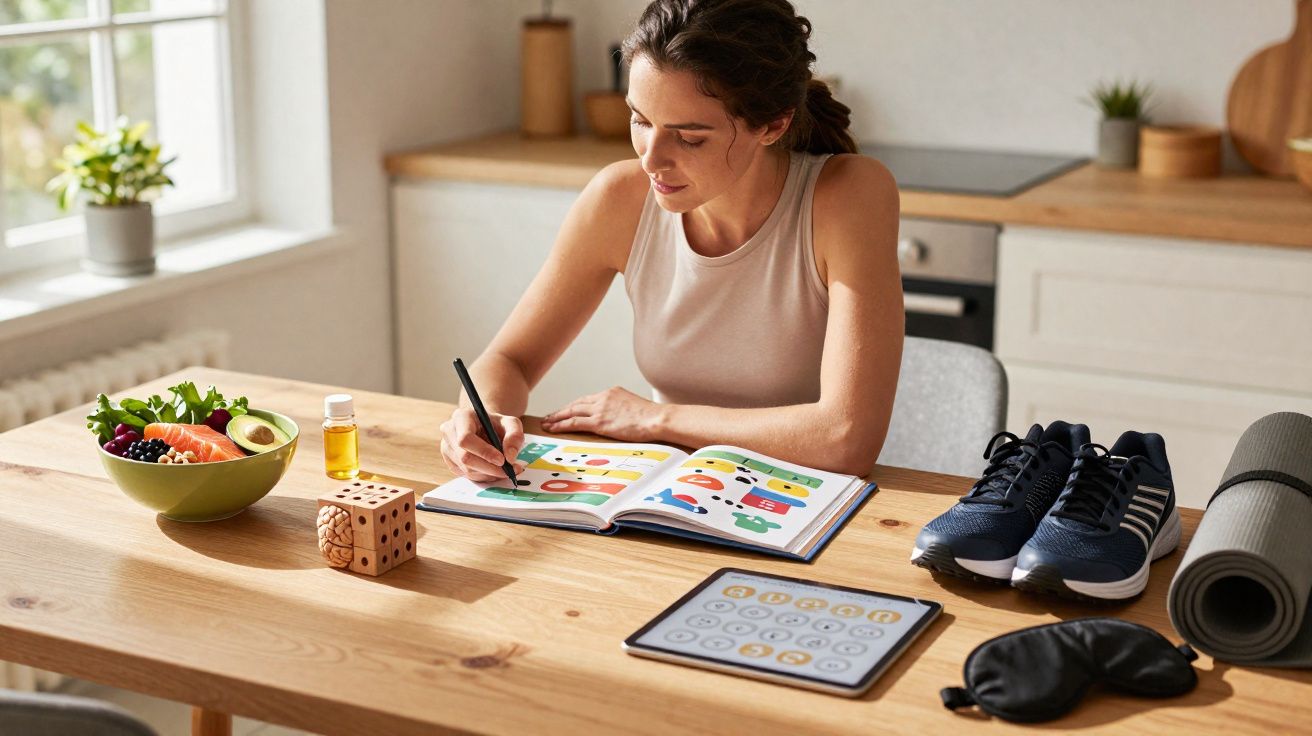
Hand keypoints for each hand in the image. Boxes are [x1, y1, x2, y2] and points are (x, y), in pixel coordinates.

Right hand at [439, 407, 526, 481]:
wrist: (485, 428)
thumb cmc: (496, 424)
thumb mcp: (511, 423)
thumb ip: (514, 436)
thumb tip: (510, 457)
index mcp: (461, 417)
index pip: (466, 439)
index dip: (484, 452)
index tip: (502, 460)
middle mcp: (449, 431)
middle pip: (465, 457)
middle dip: (489, 468)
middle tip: (508, 471)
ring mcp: (447, 448)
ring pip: (466, 469)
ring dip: (489, 474)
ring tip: (505, 470)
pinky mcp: (450, 461)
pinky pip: (466, 475)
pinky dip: (483, 476)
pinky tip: (493, 470)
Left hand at [540, 386, 662, 440]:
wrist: (656, 419)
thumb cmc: (651, 417)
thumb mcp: (633, 407)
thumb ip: (621, 410)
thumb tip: (618, 420)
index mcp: (612, 392)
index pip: (587, 399)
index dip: (574, 406)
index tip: (566, 411)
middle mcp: (603, 397)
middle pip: (576, 404)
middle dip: (561, 411)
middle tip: (550, 417)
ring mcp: (600, 409)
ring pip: (572, 411)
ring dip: (557, 418)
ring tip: (547, 423)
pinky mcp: (600, 422)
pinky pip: (575, 423)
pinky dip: (562, 425)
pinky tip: (554, 428)